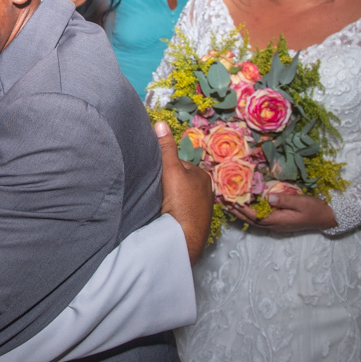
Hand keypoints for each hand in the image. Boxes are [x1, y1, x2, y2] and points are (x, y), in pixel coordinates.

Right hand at [155, 120, 212, 265]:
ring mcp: (201, 209)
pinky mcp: (195, 224)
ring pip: (179, 198)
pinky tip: (165, 216)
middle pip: (178, 182)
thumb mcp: (170, 170)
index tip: (155, 177)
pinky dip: (173, 213)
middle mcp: (206, 192)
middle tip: (156, 192)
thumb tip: (160, 124)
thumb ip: (165, 148)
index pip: (178, 166)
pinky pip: (181, 212)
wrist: (184, 238)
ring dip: (169, 200)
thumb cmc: (180, 202)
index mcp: (202, 176)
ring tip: (160, 205)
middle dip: (167, 186)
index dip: (164, 169)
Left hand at [234, 193, 336, 232]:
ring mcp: (276, 225)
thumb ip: (285, 200)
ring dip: (242, 213)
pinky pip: (261, 219)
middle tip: (224, 202)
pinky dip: (251, 213)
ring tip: (230, 204)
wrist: (326, 218)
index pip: (255, 216)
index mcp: (278, 220)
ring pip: (255, 221)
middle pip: (251, 220)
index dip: (242, 209)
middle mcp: (274, 225)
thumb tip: (269, 197)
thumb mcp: (302, 202)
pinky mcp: (279, 222)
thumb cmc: (315, 209)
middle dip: (237, 212)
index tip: (231, 201)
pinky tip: (246, 207)